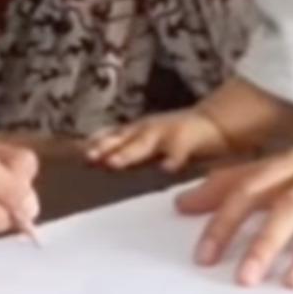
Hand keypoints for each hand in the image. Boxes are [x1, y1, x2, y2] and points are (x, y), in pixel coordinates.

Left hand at [85, 108, 229, 171]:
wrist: (216, 123)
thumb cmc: (178, 138)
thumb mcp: (149, 145)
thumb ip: (128, 154)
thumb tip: (99, 165)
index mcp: (136, 132)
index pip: (110, 137)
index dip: (94, 145)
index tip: (76, 156)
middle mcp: (147, 129)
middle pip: (122, 139)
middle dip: (104, 147)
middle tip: (87, 158)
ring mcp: (167, 132)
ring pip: (144, 142)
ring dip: (128, 152)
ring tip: (113, 163)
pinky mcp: (189, 138)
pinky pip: (180, 149)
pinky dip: (172, 158)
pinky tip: (166, 169)